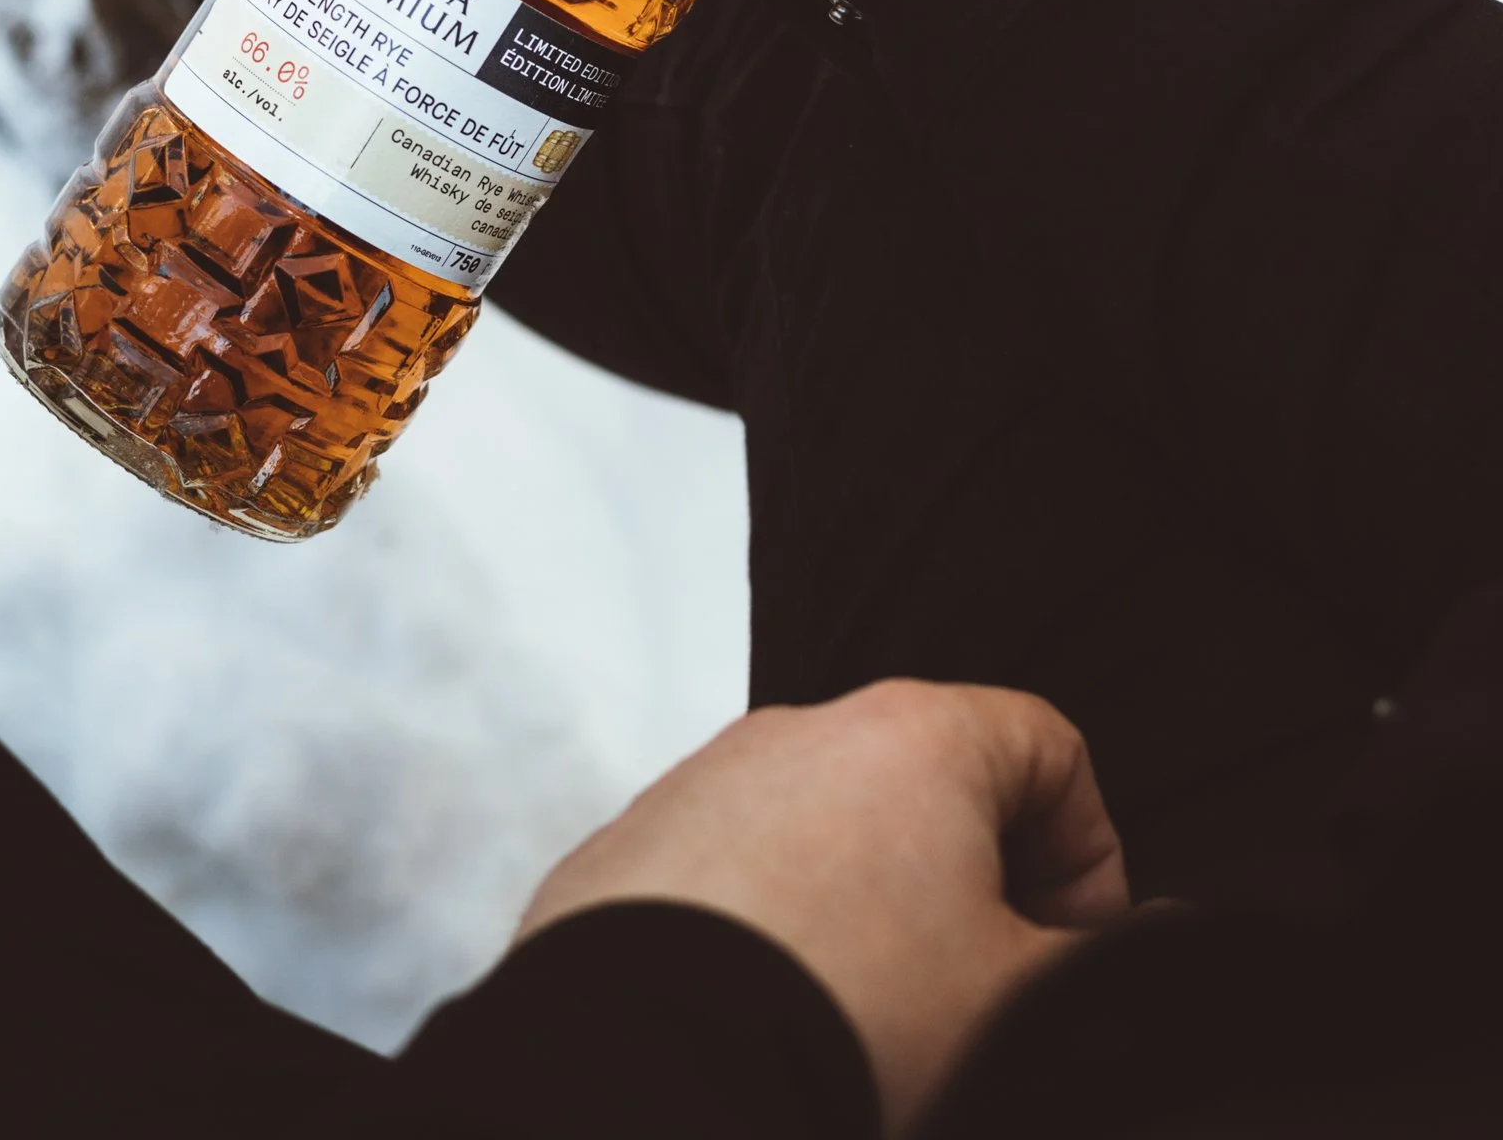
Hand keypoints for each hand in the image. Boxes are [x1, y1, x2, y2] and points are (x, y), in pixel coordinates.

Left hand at [515, 678, 1126, 1135]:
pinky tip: (778, 1019)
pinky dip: (774, 934)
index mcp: (912, 734)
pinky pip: (736, 878)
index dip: (1090, 857)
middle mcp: (799, 731)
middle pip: (938, 791)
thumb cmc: (843, 1018)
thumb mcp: (1025, 1005)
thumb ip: (1115, 964)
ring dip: (873, 915)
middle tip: (980, 1002)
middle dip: (978, 893)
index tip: (1074, 951)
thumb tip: (1164, 941)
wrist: (642, 1067)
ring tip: (869, 1025)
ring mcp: (704, 785)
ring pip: (833, 836)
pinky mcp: (632, 852)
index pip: (1051, 746)